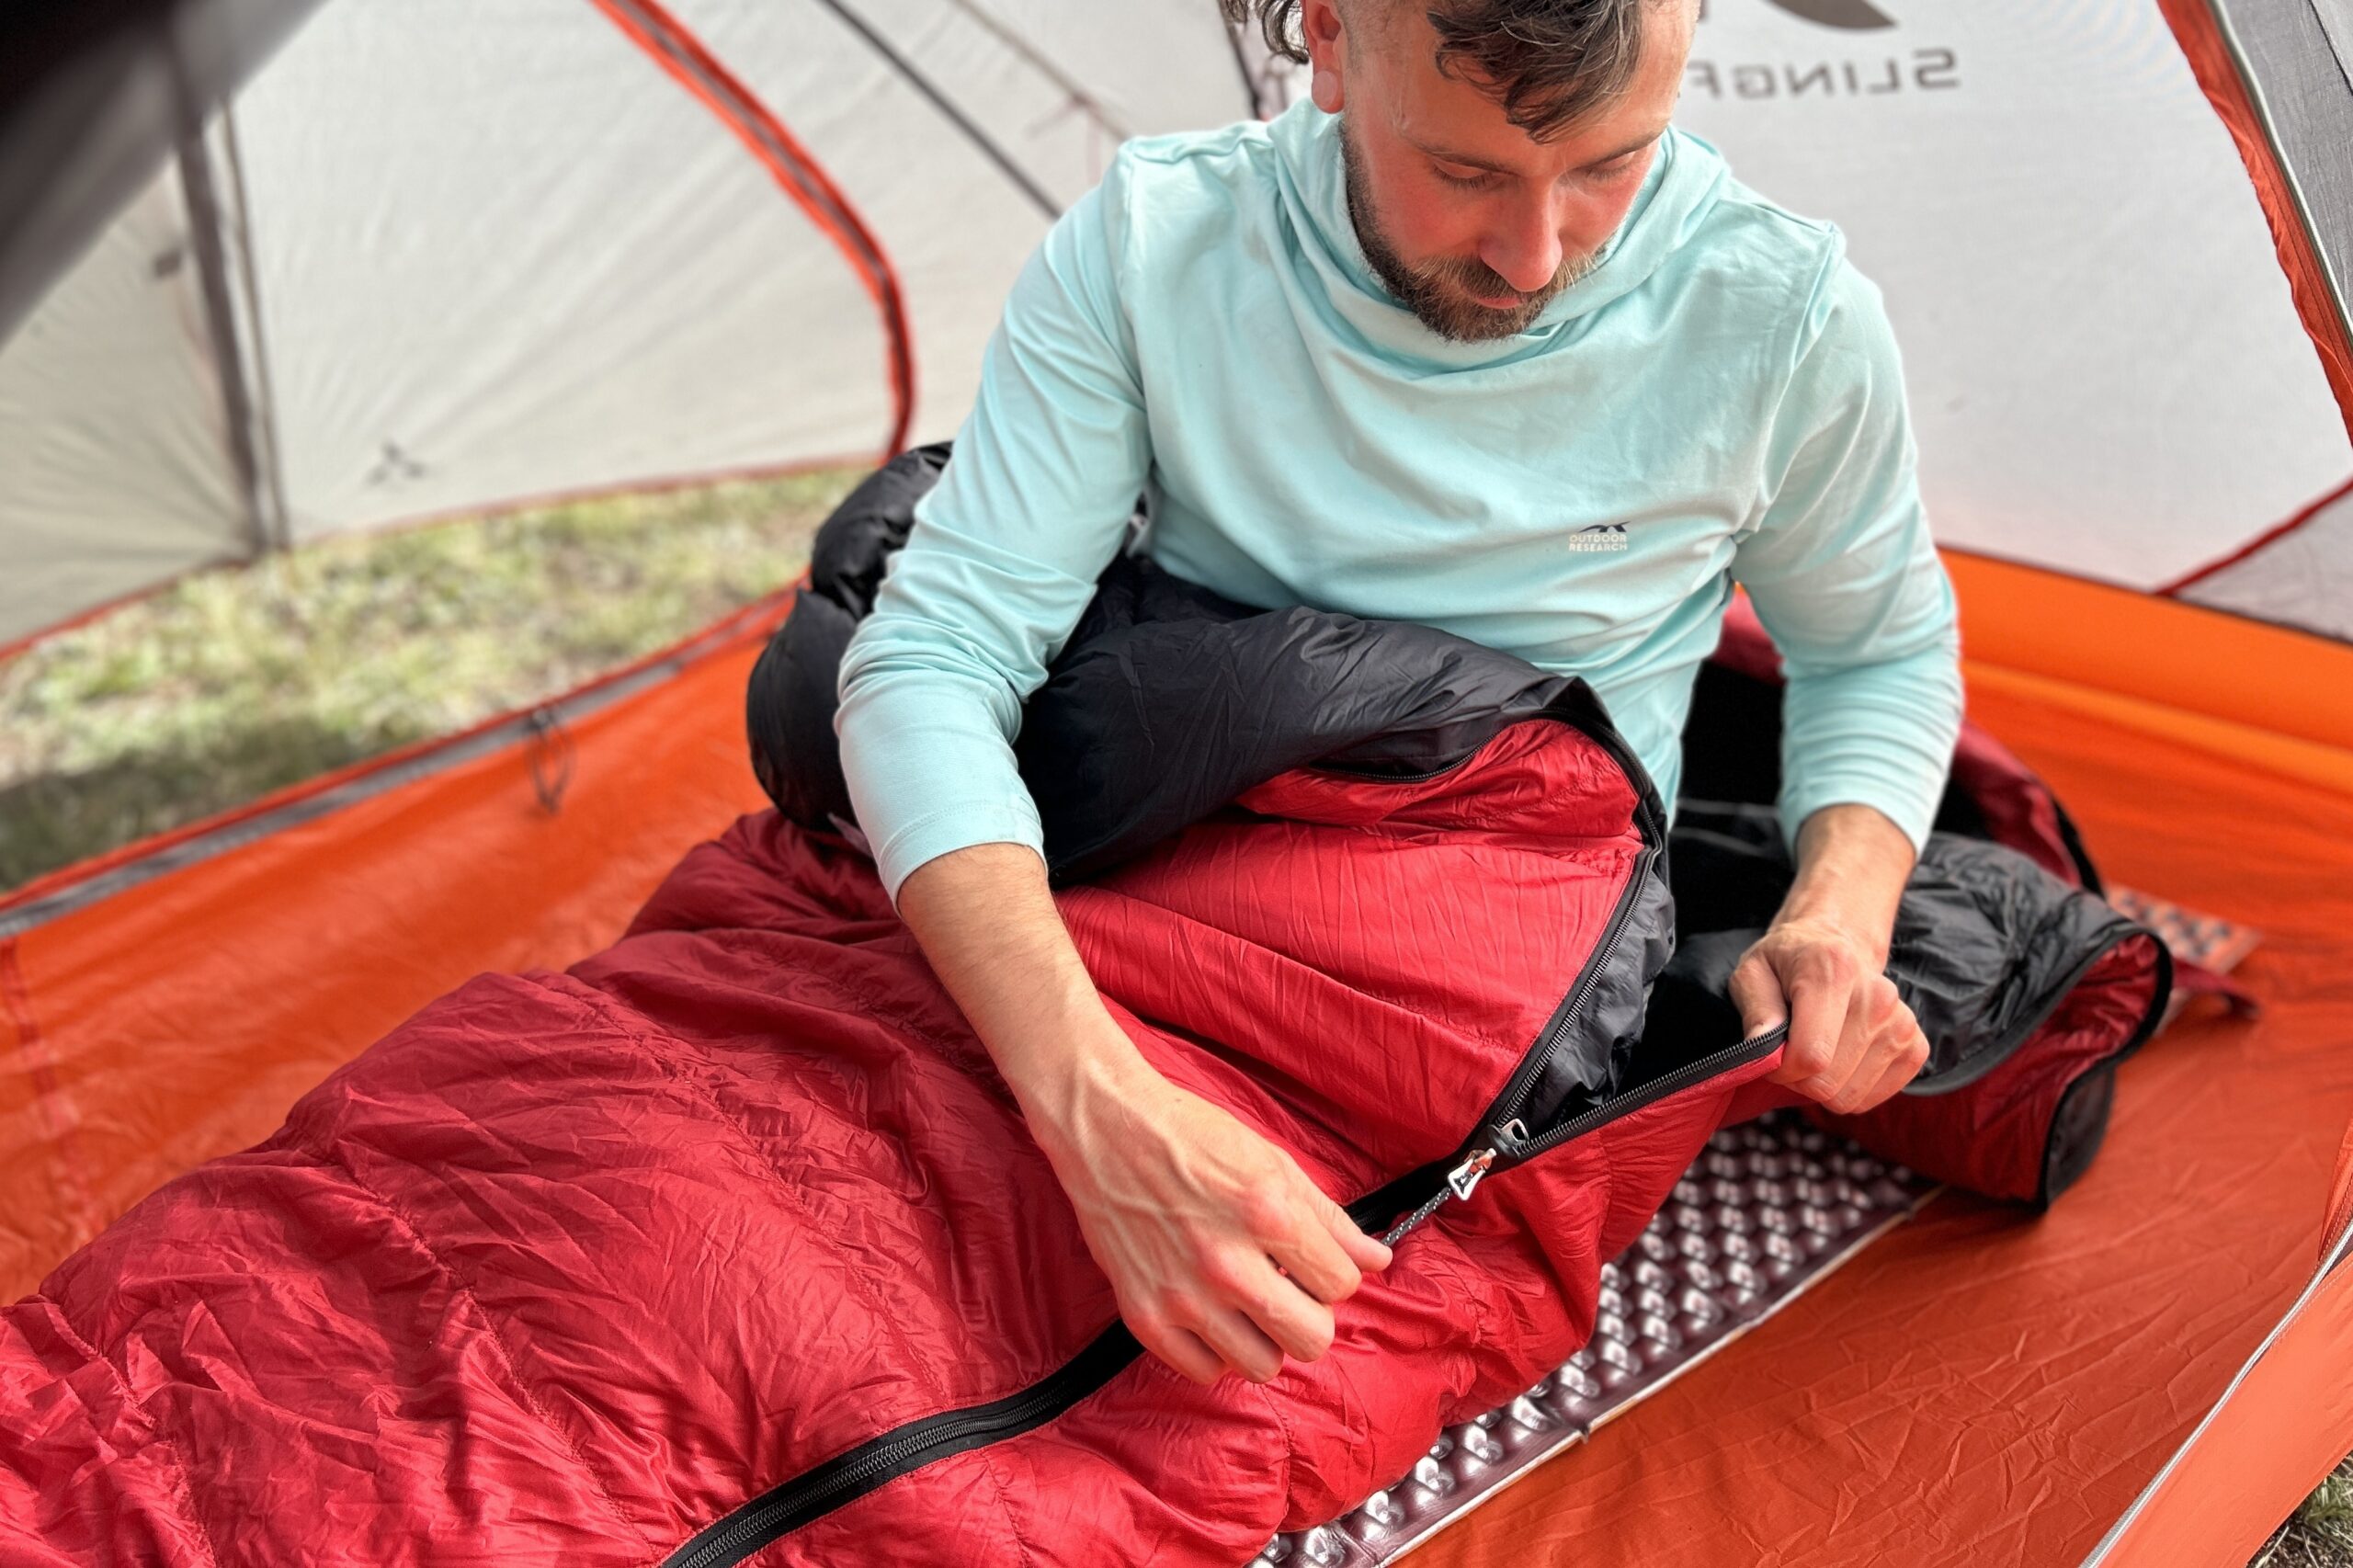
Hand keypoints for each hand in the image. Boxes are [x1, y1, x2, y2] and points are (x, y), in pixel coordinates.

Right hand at [1030, 1051, 1392, 1385]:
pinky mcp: (1144, 1315)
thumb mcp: (1272, 1162)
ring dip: (1265, 1339)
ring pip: (1261, 1366)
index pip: (1342, 1284)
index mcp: (1268, 1214)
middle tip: (1290, 1292)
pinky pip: (1203, 1371)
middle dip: (1311, 1317)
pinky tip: (1212, 1315)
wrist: (1107, 1128)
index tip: (1315, 1264)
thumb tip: (1377, 1260)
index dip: (1336, 1275)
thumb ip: (1329, 1218)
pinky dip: (1215, 1351)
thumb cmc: (1192, 1137)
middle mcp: (1228, 1262)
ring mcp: (1183, 1295)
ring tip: (1249, 1305)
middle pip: (1312, 1340)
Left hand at [1730, 914, 1927, 1115]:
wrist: (1837, 946)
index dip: (1780, 1070)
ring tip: (1817, 1048)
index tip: (1770, 1053)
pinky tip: (1841, 1057)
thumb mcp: (1752, 972)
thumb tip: (1763, 1056)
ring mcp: (1902, 1023)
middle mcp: (1878, 997)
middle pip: (1828, 1083)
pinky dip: (1848, 1088)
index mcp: (1835, 971)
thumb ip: (1756, 1012)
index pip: (1811, 1057)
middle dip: (1798, 1078)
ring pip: (1848, 1097)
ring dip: (1823, 1084)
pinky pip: (1870, 1099)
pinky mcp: (1916, 1047)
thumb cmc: (1786, 965)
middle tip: (1791, 1048)